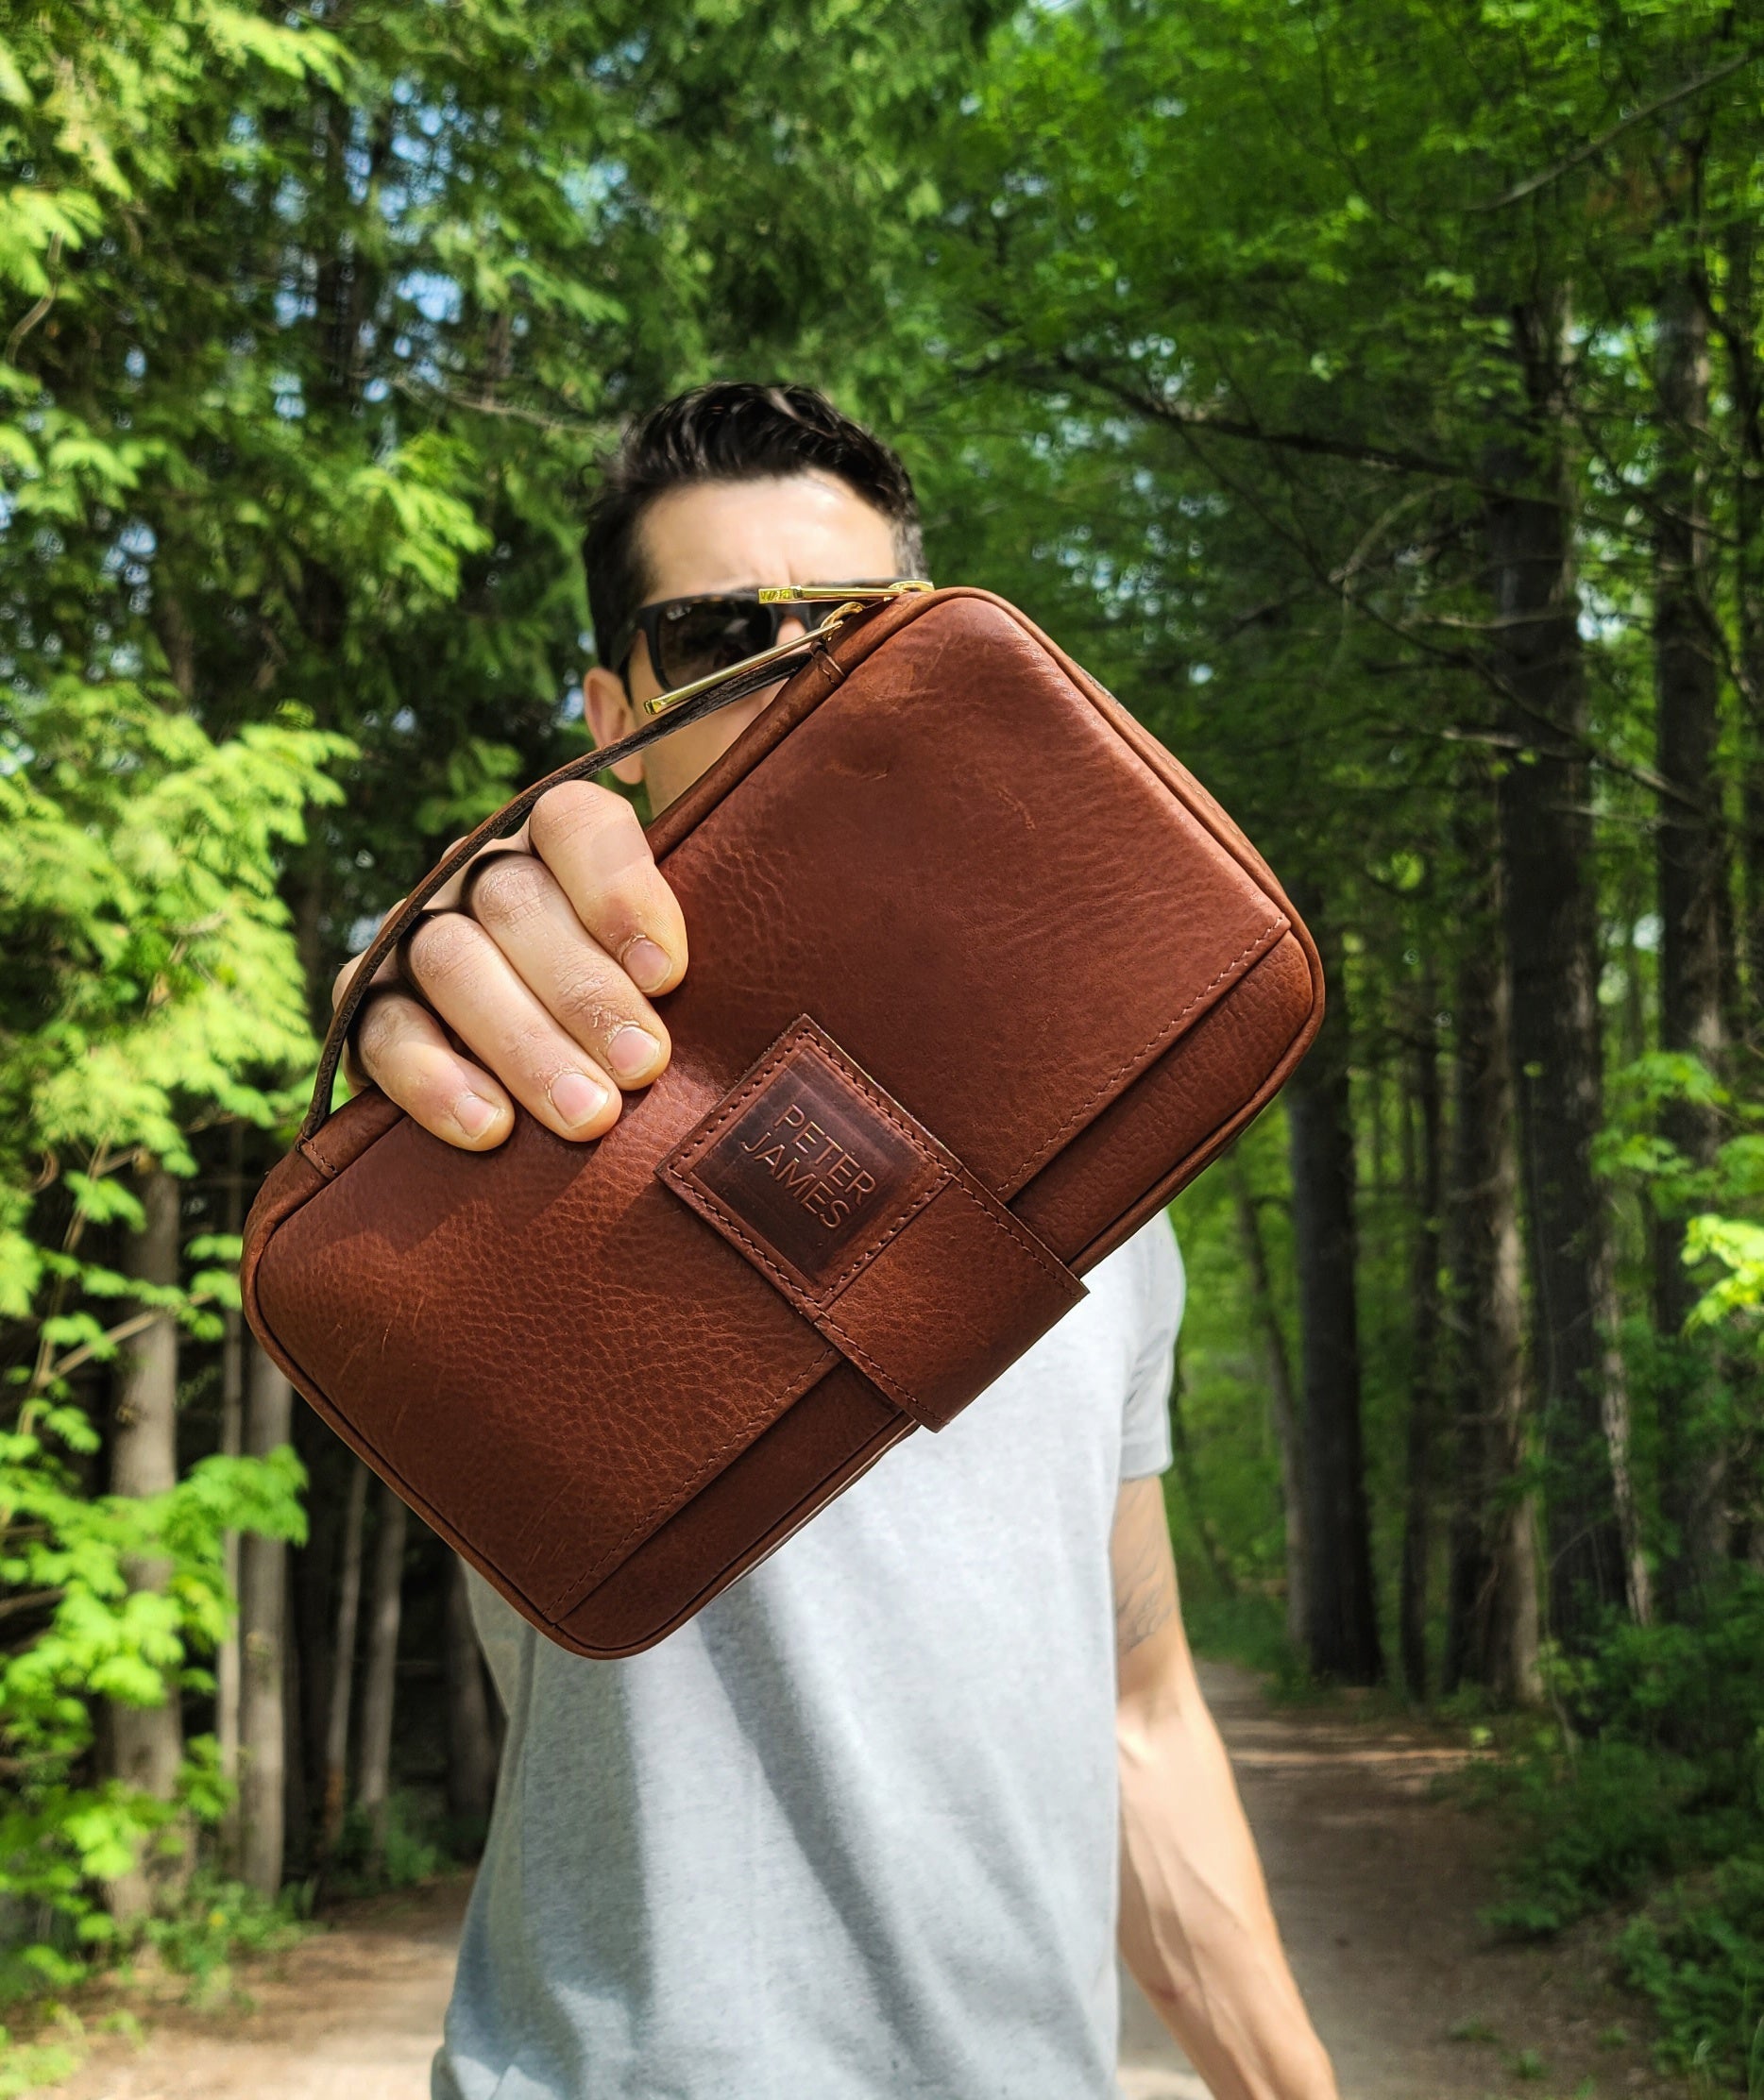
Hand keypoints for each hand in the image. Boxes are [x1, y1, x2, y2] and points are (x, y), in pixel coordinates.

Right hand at [333, 782, 687, 1149]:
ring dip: (524, 1043)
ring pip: (453, 963)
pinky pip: (382, 1029)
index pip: (578, 823)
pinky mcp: (368, 1007)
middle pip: (517, 903)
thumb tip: (792, 979)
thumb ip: (707, 955)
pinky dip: (433, 1079)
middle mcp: (482, 873)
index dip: (620, 890)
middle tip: (644, 1065)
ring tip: (587, 1116)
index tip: (671, 973)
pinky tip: (489, 1129)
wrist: (551, 1083)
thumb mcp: (682, 974)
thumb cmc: (647, 1018)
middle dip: (585, 991)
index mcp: (560, 843)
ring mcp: (416, 934)